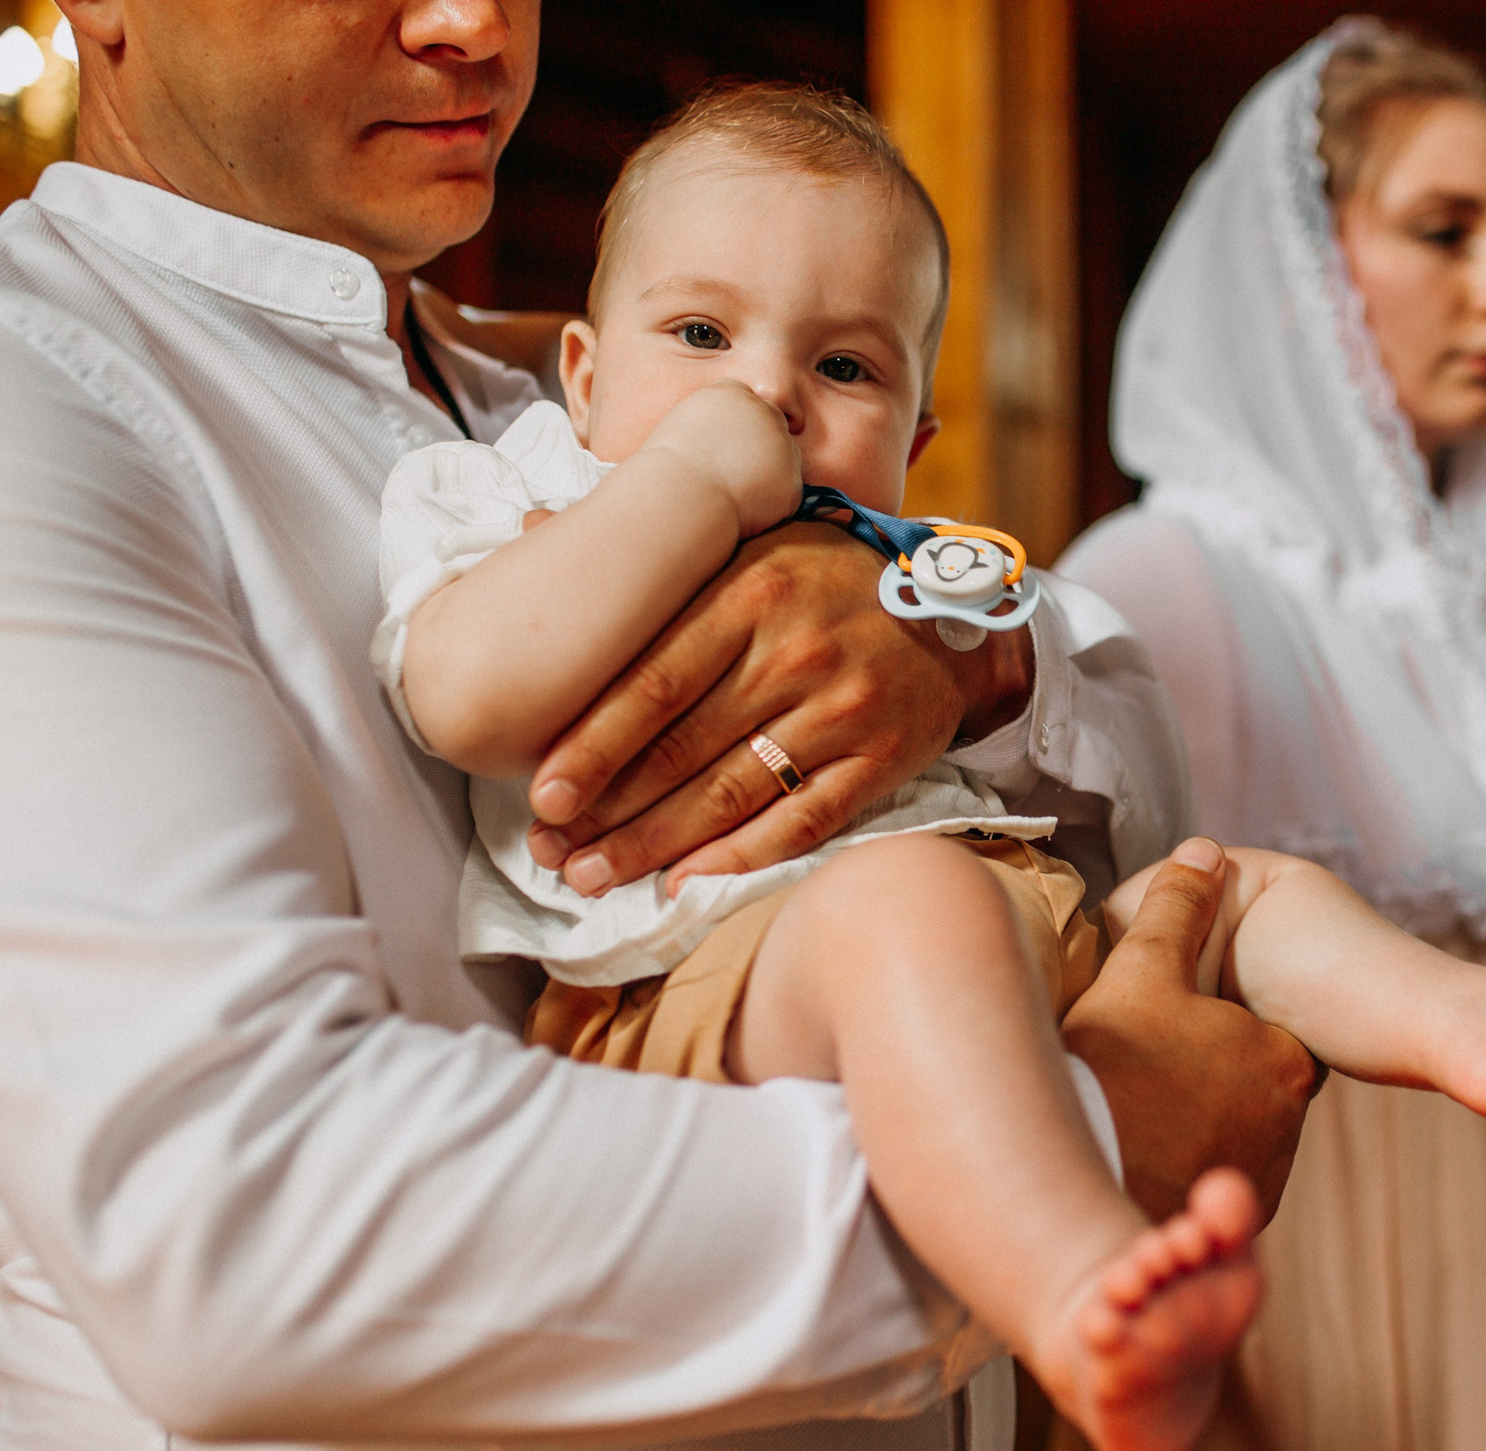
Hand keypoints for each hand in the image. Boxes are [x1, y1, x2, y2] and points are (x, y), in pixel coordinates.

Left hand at [523, 520, 1032, 894]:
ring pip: (731, 793)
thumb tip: (526, 534)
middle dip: (607, 809)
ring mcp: (843, 709)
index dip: (590, 745)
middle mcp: (797, 650)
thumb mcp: (750, 540)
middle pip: (682, 747)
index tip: (540, 794)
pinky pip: (800, 822)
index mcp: (752, 589)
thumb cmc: (828, 578)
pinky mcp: (881, 759)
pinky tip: (684, 881)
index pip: (653, 681)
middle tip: (551, 851)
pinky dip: (739, 858)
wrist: (958, 615)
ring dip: (655, 845)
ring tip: (595, 875)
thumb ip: (653, 553)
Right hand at [643, 380, 800, 537]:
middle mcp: (763, 411)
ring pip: (785, 457)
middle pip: (773, 422)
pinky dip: (771, 505)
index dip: (738, 425)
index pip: (747, 401)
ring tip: (730, 491)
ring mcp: (783, 445)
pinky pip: (786, 493)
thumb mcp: (680, 426)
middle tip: (731, 471)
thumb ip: (712, 421)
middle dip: (760, 444)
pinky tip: (743, 510)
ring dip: (768, 473)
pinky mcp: (792, 481)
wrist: (680, 497)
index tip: (724, 445)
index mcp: (732, 392)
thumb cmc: (666, 468)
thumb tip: (724, 436)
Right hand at [1064, 840, 1320, 1221]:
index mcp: (1284, 1058)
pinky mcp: (1225, 1230)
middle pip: (1240, 1070)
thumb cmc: (1112, 1078)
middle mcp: (1288, 1124)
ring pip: (1223, 1124)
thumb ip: (1177, 909)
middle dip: (1199, 1061)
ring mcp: (1261, 1181)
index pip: (1262, 1014)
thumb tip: (1202, 851)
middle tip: (1137, 1057)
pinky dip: (1174, 1161)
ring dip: (1186, 1113)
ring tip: (1127, 1104)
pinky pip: (1201, 1176)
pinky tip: (1128, 1148)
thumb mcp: (1140, 972)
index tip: (1168, 1013)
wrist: (1077, 1200)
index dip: (1212, 1005)